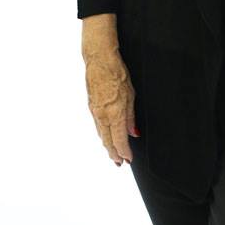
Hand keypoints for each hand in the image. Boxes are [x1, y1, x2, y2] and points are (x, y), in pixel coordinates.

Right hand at [84, 49, 139, 165]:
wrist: (100, 61)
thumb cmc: (117, 73)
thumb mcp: (130, 94)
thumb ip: (130, 115)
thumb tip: (133, 132)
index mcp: (114, 114)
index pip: (119, 140)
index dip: (124, 152)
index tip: (128, 159)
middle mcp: (102, 116)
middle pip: (108, 141)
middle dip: (114, 154)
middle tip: (120, 163)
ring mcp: (95, 112)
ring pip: (102, 134)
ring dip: (108, 146)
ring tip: (114, 154)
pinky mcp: (91, 106)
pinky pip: (97, 125)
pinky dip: (103, 134)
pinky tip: (106, 136)